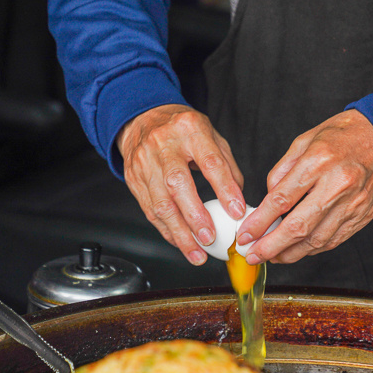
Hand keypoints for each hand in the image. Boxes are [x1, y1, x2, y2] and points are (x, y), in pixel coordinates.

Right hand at [117, 104, 245, 264]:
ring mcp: (144, 163)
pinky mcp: (133, 179)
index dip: (224, 188)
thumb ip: (227, 165)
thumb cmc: (182, 129)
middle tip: (210, 238)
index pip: (210, 161)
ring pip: (160, 204)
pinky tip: (180, 243)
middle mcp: (164, 146)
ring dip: (179, 233)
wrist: (143, 119)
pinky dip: (166, 230)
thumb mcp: (211, 135)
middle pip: (177, 184)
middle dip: (195, 216)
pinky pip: (149, 210)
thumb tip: (238, 197)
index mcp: (190, 130)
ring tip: (196, 253)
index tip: (237, 211)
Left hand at [238, 110, 372, 264]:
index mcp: (319, 161)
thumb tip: (268, 199)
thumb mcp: (306, 140)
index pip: (282, 199)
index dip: (259, 222)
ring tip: (272, 256)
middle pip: (298, 227)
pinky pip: (334, 240)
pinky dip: (313, 249)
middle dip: (270, 246)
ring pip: (316, 240)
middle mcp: (337, 185)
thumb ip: (283, 170)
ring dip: (290, 253)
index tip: (244, 235)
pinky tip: (298, 249)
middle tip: (253, 255)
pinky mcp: (363, 216)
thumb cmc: (345, 136)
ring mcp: (353, 204)